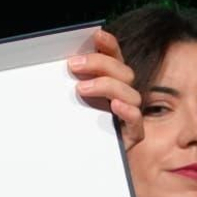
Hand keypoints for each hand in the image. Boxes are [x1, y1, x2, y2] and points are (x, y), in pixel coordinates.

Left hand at [69, 29, 141, 150]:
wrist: (77, 162)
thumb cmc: (75, 128)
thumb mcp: (68, 101)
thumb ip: (70, 83)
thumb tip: (60, 63)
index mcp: (110, 83)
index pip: (115, 58)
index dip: (109, 45)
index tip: (97, 34)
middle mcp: (123, 96)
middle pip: (123, 72)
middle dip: (99, 63)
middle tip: (74, 65)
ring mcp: (129, 115)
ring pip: (130, 93)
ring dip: (106, 85)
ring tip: (81, 89)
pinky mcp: (131, 135)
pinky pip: (136, 120)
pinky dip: (127, 110)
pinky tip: (115, 106)